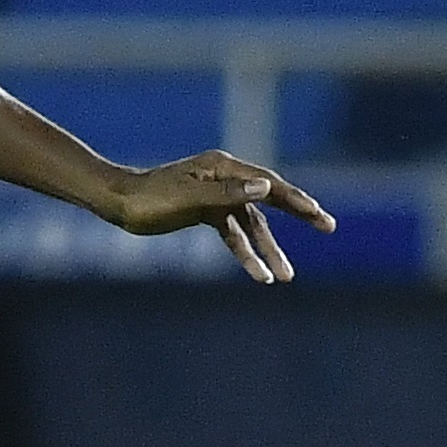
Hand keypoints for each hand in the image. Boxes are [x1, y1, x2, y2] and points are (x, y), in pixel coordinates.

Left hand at [106, 149, 335, 283]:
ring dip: (267, 251)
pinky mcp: (205, 213)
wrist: (117, 203)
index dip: (295, 199)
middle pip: (269, 199)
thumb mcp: (188, 197)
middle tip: (328, 227)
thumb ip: (226, 194)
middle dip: (298, 215)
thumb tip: (265, 187)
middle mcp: (224, 179)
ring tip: (286, 278)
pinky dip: (244, 254)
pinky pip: (232, 235)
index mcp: (223, 168)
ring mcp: (216, 197)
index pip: (268, 183)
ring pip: (251, 226)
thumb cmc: (148, 198)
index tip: (318, 214)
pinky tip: (257, 275)